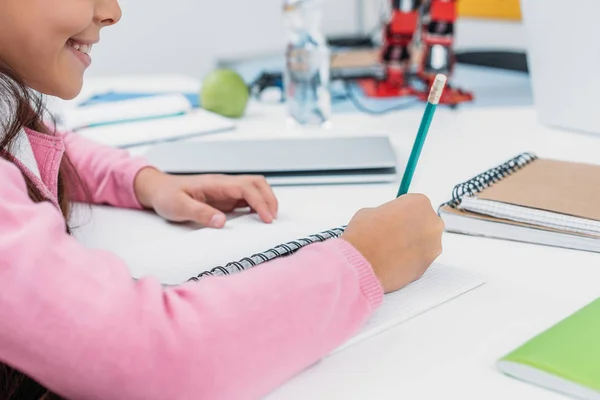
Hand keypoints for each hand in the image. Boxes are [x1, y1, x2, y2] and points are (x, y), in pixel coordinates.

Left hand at [133, 168, 277, 227]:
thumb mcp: (178, 207)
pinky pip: (247, 199)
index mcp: (216, 183)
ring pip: (255, 189)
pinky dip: (258, 206)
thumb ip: (200, 213)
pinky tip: (258, 219)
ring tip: (269, 220)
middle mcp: (225, 184)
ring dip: (266, 201)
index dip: (260, 202)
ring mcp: (226, 191)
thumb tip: (222, 222)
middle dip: (269, 199)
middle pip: (257, 183)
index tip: (267, 218)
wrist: (158, 189)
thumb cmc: (166, 196)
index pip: (246, 187)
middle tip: (272, 220)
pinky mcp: (225, 199)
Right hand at [341, 194, 443, 292]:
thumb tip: (386, 220)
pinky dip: (410, 260)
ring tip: (390, 250)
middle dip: (409, 228)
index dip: (400, 212)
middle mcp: (432, 223)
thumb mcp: (369, 212)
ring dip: (410, 244)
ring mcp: (434, 246)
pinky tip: (393, 261)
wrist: (363, 265)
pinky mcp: (429, 265)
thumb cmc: (365, 236)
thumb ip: (385, 214)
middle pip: (423, 223)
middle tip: (391, 235)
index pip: (413, 204)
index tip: (392, 218)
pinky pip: (420, 259)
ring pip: (423, 243)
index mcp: (420, 203)